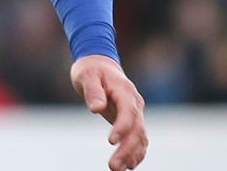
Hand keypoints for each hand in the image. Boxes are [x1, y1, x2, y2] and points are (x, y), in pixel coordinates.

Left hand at [71, 54, 147, 170]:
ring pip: (140, 138)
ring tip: (118, 169)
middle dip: (127, 149)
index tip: (111, 141)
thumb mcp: (86, 75)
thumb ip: (92, 91)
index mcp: (125, 91)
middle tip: (113, 166)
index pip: (128, 112)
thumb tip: (96, 109)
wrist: (99, 65)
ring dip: (132, 155)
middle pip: (137, 130)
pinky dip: (136, 153)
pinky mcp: (131, 121)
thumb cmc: (90, 70)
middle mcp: (135, 104)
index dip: (122, 127)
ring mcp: (135, 113)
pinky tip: (128, 165)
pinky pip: (138, 139)